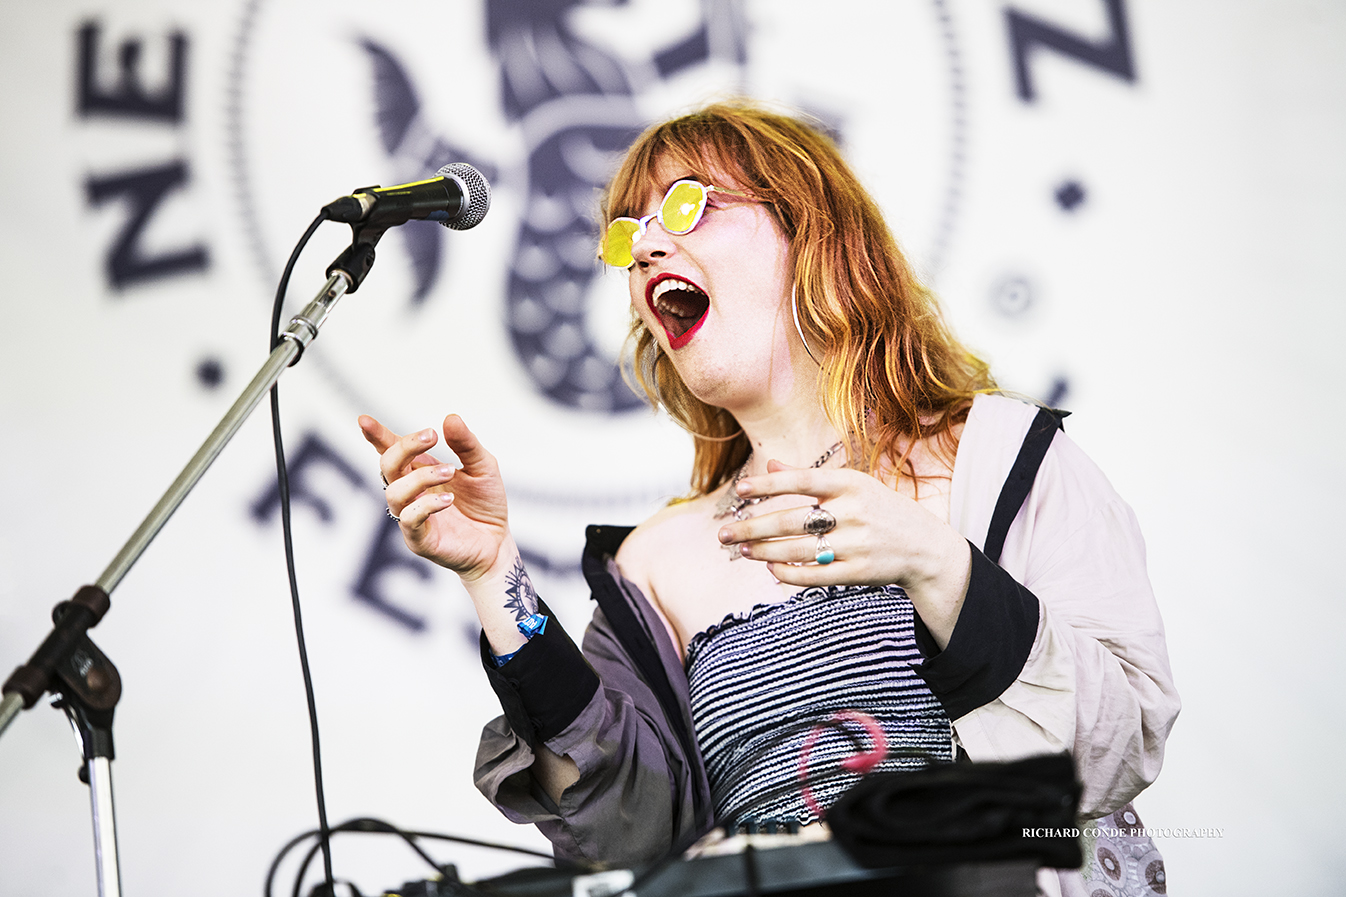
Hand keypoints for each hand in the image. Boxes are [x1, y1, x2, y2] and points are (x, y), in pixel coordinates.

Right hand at [358, 413, 509, 580]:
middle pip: (388, 465)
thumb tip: (450, 418)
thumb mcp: (483, 467)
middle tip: (432, 436)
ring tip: (450, 472)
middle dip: (405, 447)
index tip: (364, 420)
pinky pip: (408, 519)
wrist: (497, 541)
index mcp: (420, 470)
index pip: (392, 450)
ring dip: (421, 477)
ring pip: (394, 492)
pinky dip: (426, 505)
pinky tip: (448, 499)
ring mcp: (411, 515)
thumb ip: (466, 445)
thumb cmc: (485, 503)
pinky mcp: (419, 539)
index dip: (377, 436)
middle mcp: (411, 491)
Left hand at [717, 460, 971, 644]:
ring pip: (797, 550)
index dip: (769, 485)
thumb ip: (811, 478)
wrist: (924, 547)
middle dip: (752, 527)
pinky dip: (788, 573)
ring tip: (742, 549)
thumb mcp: (853, 486)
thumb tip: (770, 464)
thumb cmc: (880, 510)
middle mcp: (853, 513)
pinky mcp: (858, 573)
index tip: (740, 489)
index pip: (802, 480)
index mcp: (851, 484)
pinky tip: (770, 567)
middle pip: (791, 521)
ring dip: (763, 551)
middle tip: (722, 534)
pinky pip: (813, 576)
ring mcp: (856, 545)